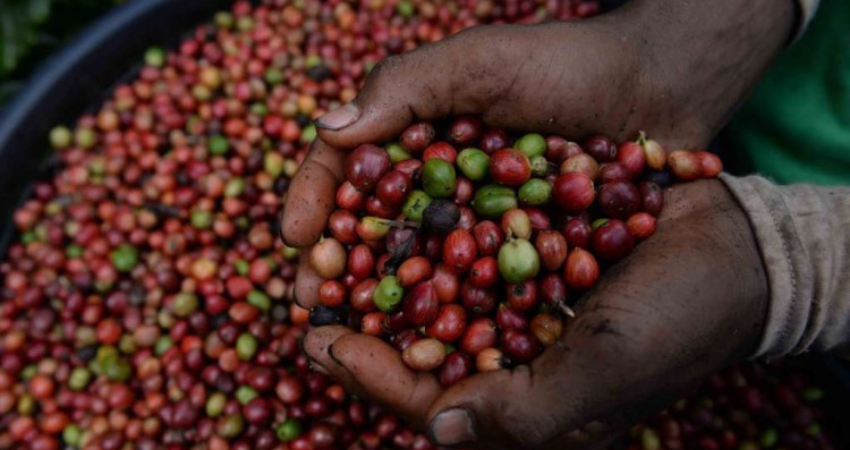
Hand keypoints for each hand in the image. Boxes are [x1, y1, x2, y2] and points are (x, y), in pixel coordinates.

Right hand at [280, 0, 792, 300]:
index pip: (345, 168)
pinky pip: (473, 288)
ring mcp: (473, 226)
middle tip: (310, 303)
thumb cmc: (565, 63)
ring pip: (415, 269)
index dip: (314, 200)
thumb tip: (331, 127)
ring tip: (355, 335)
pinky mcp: (514, 257)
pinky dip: (448, 314)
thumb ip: (406, 86)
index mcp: (411, 138)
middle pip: (370, 231)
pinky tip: (429, 341)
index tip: (293, 234)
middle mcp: (434, 188)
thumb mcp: (479, 60)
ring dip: (381, 304)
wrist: (653, 91)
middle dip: (335, 267)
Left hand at [302, 179, 767, 449]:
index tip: (323, 341)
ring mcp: (519, 308)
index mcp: (529, 406)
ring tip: (333, 251)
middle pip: (418, 354)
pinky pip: (464, 257)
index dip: (373, 376)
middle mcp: (514, 361)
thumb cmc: (680, 320)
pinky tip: (393, 215)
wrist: (733, 246)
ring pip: (432, 303)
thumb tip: (440, 429)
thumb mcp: (608, 373)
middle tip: (307, 296)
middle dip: (364, 329)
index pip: (431, 401)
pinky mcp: (528, 259)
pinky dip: (427, 242)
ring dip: (384, 281)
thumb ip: (529, 412)